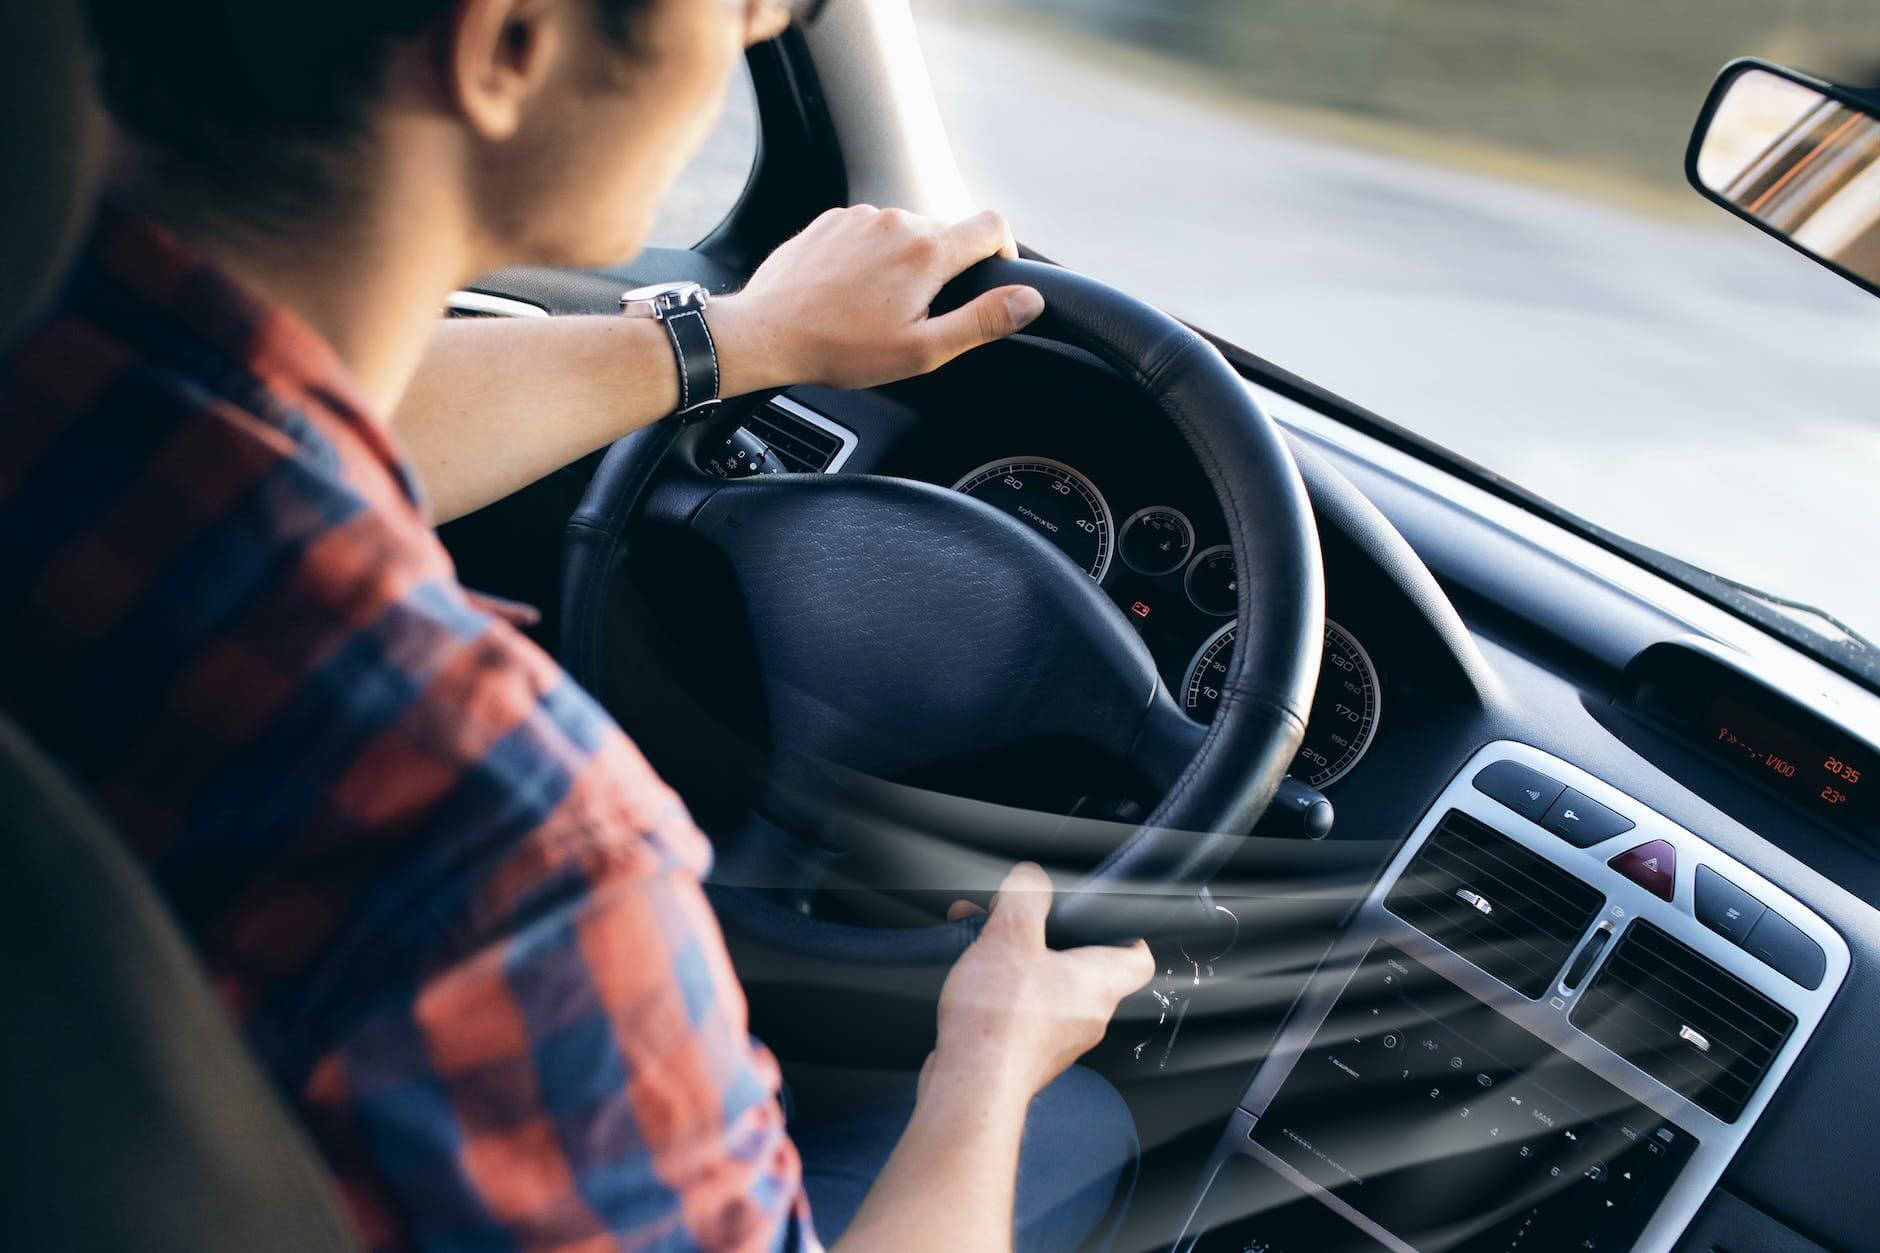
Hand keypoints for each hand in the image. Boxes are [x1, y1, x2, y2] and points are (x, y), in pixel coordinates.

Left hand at [709, 205, 1044, 393]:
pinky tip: (850, 292)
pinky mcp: (831, 220)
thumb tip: (1029, 300)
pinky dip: (870, 257)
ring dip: (904, 263)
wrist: (766, 332)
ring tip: (877, 307)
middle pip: (946, 233)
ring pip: (905, 233)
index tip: (991, 278)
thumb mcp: (922, 349)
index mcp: (928, 251)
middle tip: (918, 315)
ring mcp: (860, 216)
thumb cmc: (840, 348)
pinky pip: (868, 232)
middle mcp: (897, 220)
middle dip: (944, 270)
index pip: (992, 226)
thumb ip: (982, 321)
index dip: (1003, 251)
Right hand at [928, 863, 1154, 1103]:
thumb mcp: (1010, 936)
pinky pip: (1021, 1013)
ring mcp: (1058, 1041)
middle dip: (1050, 940)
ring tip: (983, 944)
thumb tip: (1030, 878)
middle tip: (1024, 922)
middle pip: (1084, 969)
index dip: (1131, 935)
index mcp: (1099, 983)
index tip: (1118, 923)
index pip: (1139, 959)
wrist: (971, 1085)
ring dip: (1018, 963)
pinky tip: (970, 980)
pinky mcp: (1027, 1056)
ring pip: (1047, 989)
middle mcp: (1087, 1016)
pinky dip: (1000, 991)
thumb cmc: (1000, 1022)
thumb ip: (1025, 898)